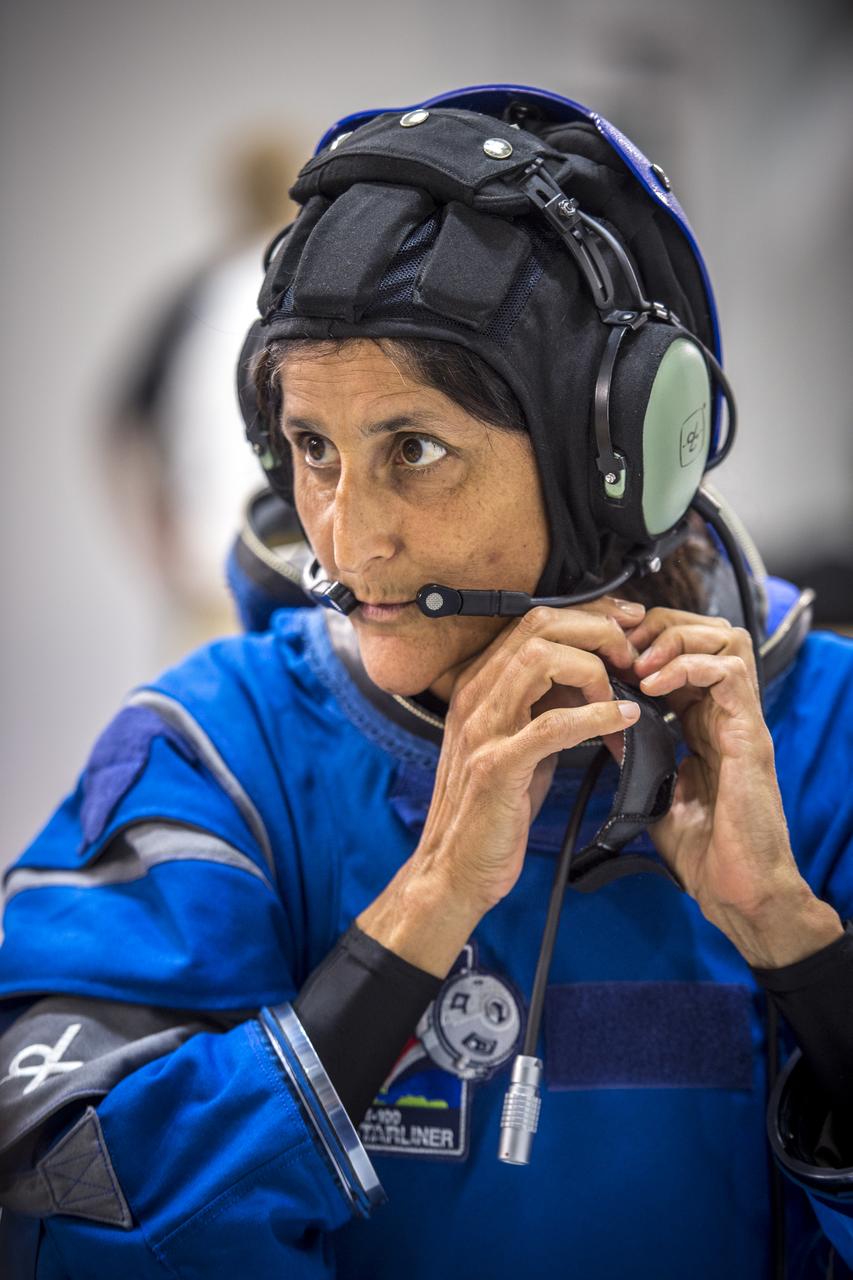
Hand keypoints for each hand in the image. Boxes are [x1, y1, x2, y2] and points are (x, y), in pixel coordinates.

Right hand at [358, 597, 644, 974]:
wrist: (455, 870)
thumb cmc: (492, 810)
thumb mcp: (519, 744)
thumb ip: (544, 706)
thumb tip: (592, 675)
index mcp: (479, 686)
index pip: (533, 621)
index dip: (588, 614)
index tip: (628, 623)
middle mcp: (475, 697)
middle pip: (538, 627)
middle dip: (596, 629)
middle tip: (634, 653)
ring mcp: (482, 729)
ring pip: (540, 661)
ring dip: (595, 668)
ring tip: (627, 689)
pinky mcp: (496, 767)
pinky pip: (551, 725)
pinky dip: (596, 716)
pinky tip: (624, 720)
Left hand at [629, 608, 841, 965]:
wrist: (736, 891)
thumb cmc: (702, 852)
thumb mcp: (655, 793)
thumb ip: (637, 757)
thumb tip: (605, 731)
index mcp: (703, 723)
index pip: (683, 653)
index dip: (645, 644)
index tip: (608, 657)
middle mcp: (726, 714)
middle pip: (708, 631)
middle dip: (661, 627)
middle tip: (622, 649)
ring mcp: (741, 721)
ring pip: (725, 638)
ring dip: (675, 640)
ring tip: (638, 665)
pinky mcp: (750, 735)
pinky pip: (730, 672)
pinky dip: (687, 665)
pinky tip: (652, 685)